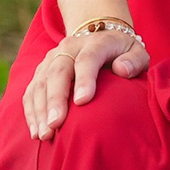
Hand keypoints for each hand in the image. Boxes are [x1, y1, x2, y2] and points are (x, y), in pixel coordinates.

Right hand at [23, 26, 150, 139]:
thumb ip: (134, 60)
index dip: (84, 79)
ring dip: (40, 109)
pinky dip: (31, 111)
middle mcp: (70, 47)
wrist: (100, 35)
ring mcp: (52, 58)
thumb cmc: (123, 53)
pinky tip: (35, 131)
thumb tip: (121, 70)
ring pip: (40, 82)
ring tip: (44, 134)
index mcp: (96, 42)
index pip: (87, 59)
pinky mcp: (41, 70)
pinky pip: (31, 90)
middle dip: (55, 99)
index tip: (83, 102)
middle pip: (58, 71)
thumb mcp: (137, 52)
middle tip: (56, 125)